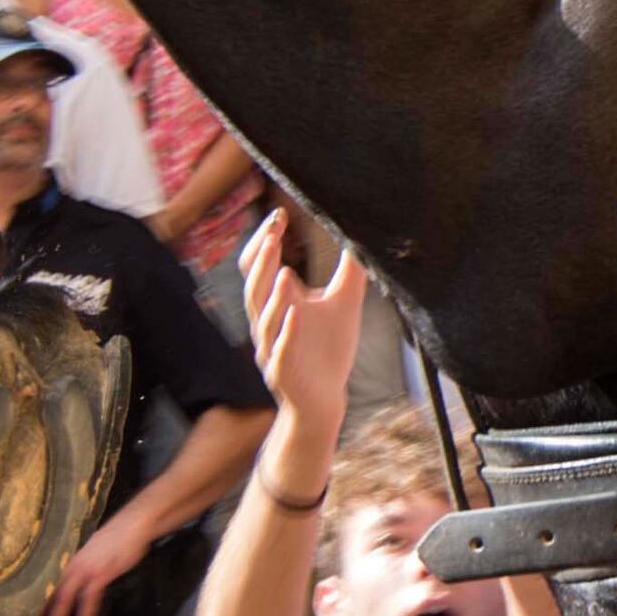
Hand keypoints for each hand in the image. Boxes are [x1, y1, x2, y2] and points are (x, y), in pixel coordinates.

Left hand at [35, 507, 153, 615]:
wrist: (132, 525)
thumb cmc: (114, 537)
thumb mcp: (92, 551)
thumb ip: (81, 563)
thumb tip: (75, 575)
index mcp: (69, 558)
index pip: (47, 580)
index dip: (35, 597)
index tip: (24, 610)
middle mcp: (72, 563)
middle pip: (50, 590)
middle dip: (38, 610)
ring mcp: (85, 568)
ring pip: (64, 596)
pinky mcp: (101, 573)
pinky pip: (89, 598)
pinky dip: (85, 614)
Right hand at [243, 210, 367, 429]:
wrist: (324, 399)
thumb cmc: (329, 350)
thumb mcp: (344, 302)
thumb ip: (350, 270)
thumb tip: (362, 233)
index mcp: (278, 302)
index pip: (260, 266)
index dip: (265, 240)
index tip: (279, 216)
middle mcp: (269, 322)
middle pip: (254, 287)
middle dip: (262, 260)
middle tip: (271, 232)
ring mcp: (273, 348)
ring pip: (264, 320)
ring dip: (273, 296)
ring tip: (285, 271)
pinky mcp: (284, 373)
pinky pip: (281, 352)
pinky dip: (287, 334)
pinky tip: (297, 315)